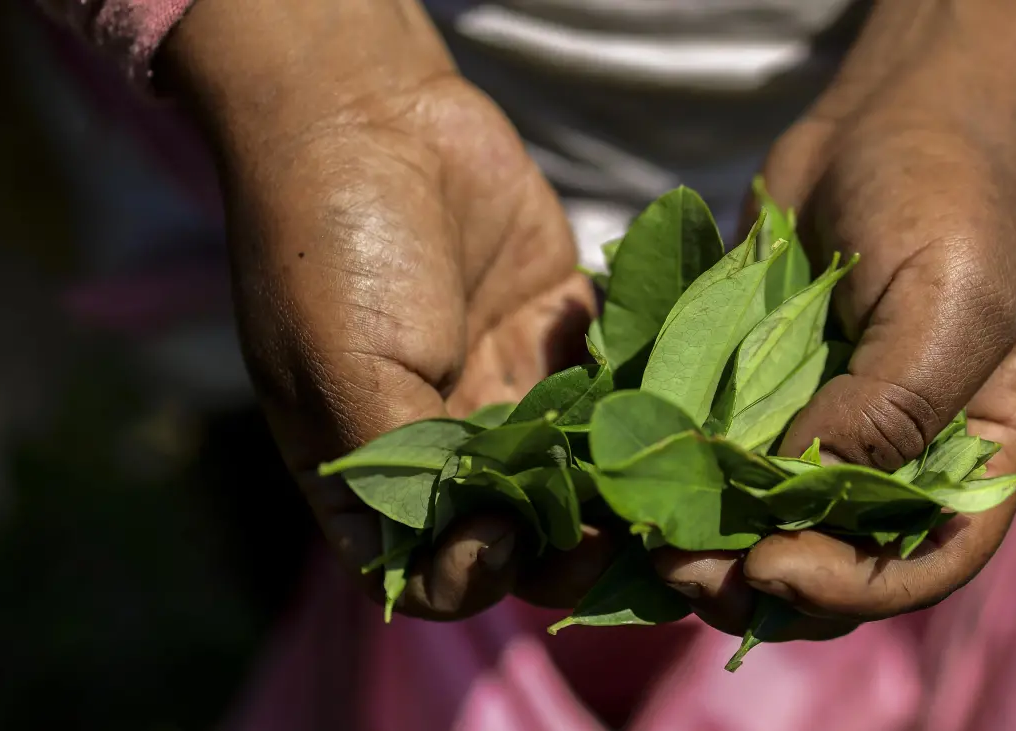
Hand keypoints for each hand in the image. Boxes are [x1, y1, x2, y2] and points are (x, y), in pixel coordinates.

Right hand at [165, 0, 613, 618]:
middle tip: (632, 534)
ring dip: (625, 481)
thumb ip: (406, 474)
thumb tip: (481, 552)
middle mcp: (447, 440)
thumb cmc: (331, 251)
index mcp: (375, 469)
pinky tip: (684, 408)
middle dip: (577, 544)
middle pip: (525, 530)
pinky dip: (648, 400)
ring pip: (580, 465)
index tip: (505, 537)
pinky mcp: (560, 329)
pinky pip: (614, 384)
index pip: (433, 568)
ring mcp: (509, 386)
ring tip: (673, 482)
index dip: (475, 574)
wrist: (367, 115)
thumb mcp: (344, 374)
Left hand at [652, 0, 1015, 637]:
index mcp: (972, 461)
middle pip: (833, 565)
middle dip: (760, 581)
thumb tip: (798, 486)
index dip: (850, 591)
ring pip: (765, 527)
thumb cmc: (947, 203)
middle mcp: (898, 463)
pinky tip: (634, 479)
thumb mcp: (948, 304)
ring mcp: (825, 435)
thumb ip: (891, 408)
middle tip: (685, 567)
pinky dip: (681, 482)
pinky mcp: (761, 401)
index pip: (922, 566)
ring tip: (650, 533)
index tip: (774, 570)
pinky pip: (721, 462)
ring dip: (707, 545)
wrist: (889, 124)